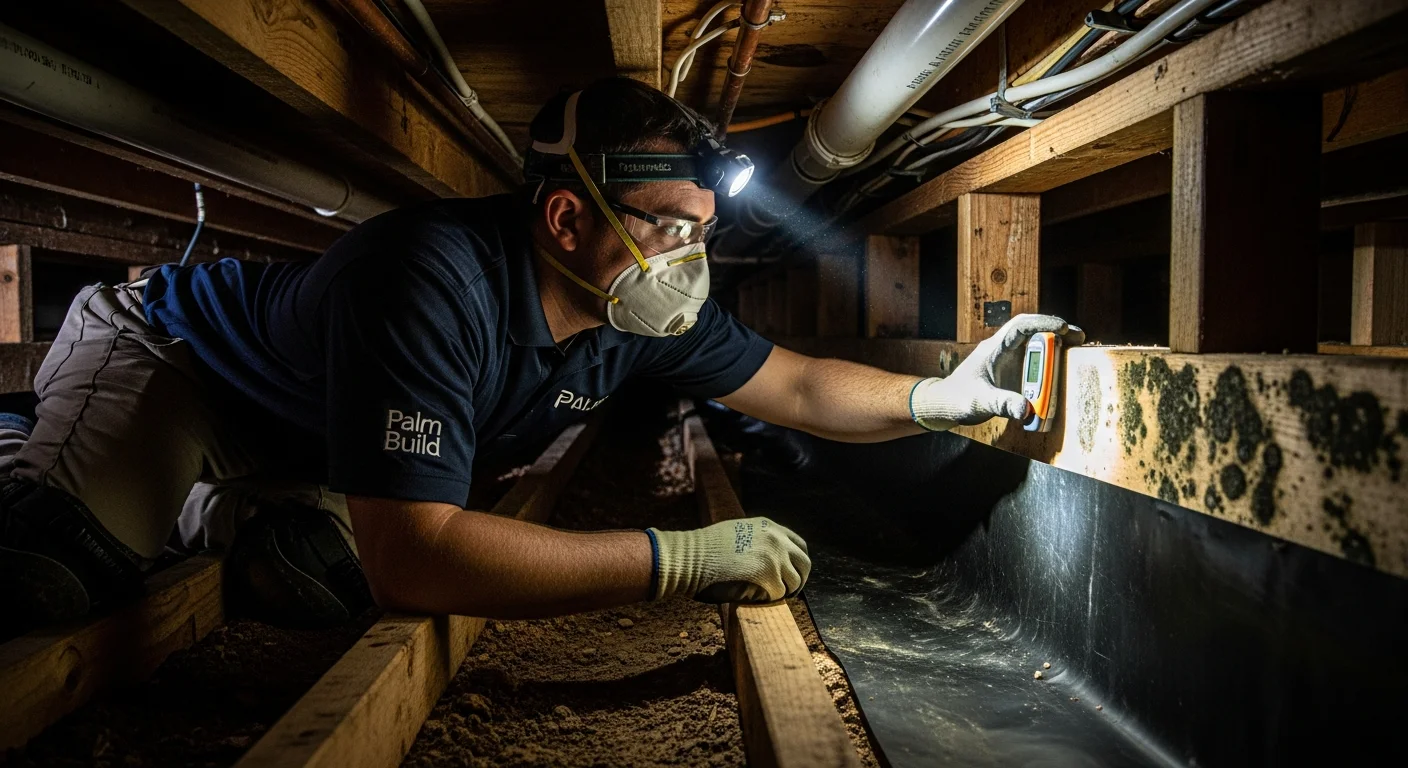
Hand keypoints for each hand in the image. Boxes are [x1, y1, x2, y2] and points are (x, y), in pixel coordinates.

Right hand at [648, 517, 810, 603]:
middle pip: (804, 564)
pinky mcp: (768, 576)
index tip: (791, 574)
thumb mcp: (738, 532)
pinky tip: (754, 597)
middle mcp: (776, 539)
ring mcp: (774, 557)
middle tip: (788, 592)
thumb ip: (758, 539)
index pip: (799, 545)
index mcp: (770, 526)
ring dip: (782, 591)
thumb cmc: (705, 549)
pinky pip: (778, 594)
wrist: (689, 557)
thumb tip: (769, 557)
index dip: (797, 562)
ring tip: (765, 596)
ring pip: (793, 582)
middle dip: (798, 580)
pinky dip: (769, 599)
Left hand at [910, 314, 1084, 430]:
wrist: (944, 403)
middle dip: (1056, 331)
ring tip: (1076, 348)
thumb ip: (1001, 404)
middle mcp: (1002, 350)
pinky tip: (1060, 369)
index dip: (1042, 323)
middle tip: (1078, 336)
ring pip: (1033, 345)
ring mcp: (1007, 360)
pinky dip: (1047, 364)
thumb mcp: (979, 402)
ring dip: (1054, 346)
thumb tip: (1026, 410)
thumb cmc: (956, 398)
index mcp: (993, 349)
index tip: (1063, 327)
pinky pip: (1032, 362)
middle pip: (1032, 332)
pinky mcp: (1010, 372)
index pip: (1020, 326)